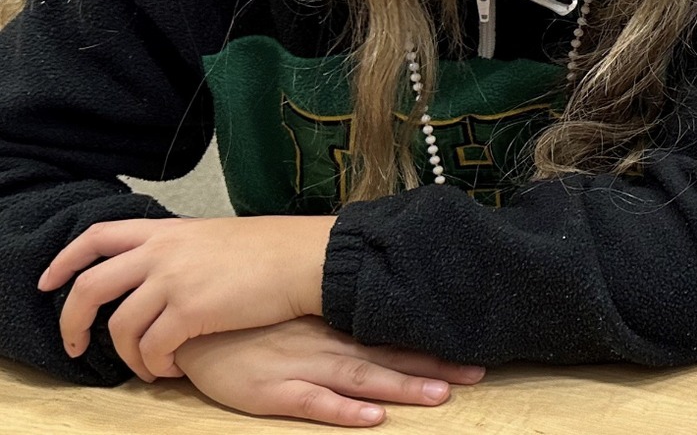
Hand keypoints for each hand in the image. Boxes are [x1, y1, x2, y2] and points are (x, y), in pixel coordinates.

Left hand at [41, 215, 333, 380]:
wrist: (308, 259)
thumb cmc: (273, 250)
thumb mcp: (214, 237)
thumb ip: (179, 251)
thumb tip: (157, 279)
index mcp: (167, 230)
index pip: (96, 237)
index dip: (64, 261)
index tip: (49, 282)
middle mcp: (162, 251)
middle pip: (90, 287)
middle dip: (72, 322)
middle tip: (75, 345)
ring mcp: (174, 280)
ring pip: (119, 327)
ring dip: (126, 356)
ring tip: (147, 368)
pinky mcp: (191, 311)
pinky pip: (152, 348)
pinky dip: (154, 365)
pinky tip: (171, 368)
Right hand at [176, 318, 483, 427]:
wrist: (190, 324)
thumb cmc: (249, 319)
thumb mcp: (297, 308)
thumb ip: (335, 314)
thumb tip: (381, 313)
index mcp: (333, 323)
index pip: (391, 332)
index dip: (431, 340)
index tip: (473, 346)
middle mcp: (324, 343)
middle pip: (387, 355)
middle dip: (432, 366)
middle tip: (476, 373)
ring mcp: (299, 367)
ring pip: (360, 377)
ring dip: (400, 387)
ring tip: (440, 395)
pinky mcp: (270, 391)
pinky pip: (312, 403)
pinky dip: (343, 409)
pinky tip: (372, 417)